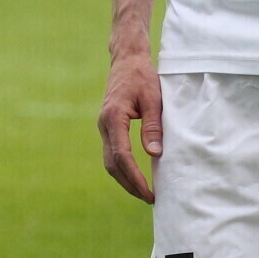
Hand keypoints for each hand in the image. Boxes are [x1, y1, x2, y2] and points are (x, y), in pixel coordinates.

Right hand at [98, 49, 163, 203]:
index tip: (149, 192)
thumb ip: (153, 126)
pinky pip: (111, 153)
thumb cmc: (142, 76)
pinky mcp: (108, 127)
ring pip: (109, 161)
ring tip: (143, 192)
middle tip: (148, 198)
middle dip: (129, 184)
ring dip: (124, 179)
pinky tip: (135, 175)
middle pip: (112, 164)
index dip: (135, 177)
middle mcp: (104, 125)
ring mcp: (104, 126)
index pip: (122, 156)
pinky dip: (122, 168)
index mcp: (113, 117)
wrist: (127, 60)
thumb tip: (155, 154)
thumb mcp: (153, 98)